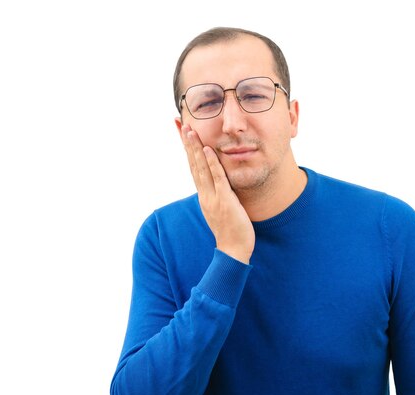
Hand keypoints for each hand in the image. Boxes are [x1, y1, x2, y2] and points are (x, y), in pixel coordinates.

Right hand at [180, 125, 254, 263]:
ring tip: (190, 130)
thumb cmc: (231, 230)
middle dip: (187, 143)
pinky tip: (208, 149)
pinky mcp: (224, 201)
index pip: (193, 167)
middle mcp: (204, 194)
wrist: (233, 250)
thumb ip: (218, 194)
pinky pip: (218, 179)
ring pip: (201, 168)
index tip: (182, 133)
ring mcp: (212, 197)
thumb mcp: (221, 208)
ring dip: (195, 148)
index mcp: (204, 194)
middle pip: (193, 164)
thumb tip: (218, 183)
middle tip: (181, 124)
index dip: (187, 150)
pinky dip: (212, 163)